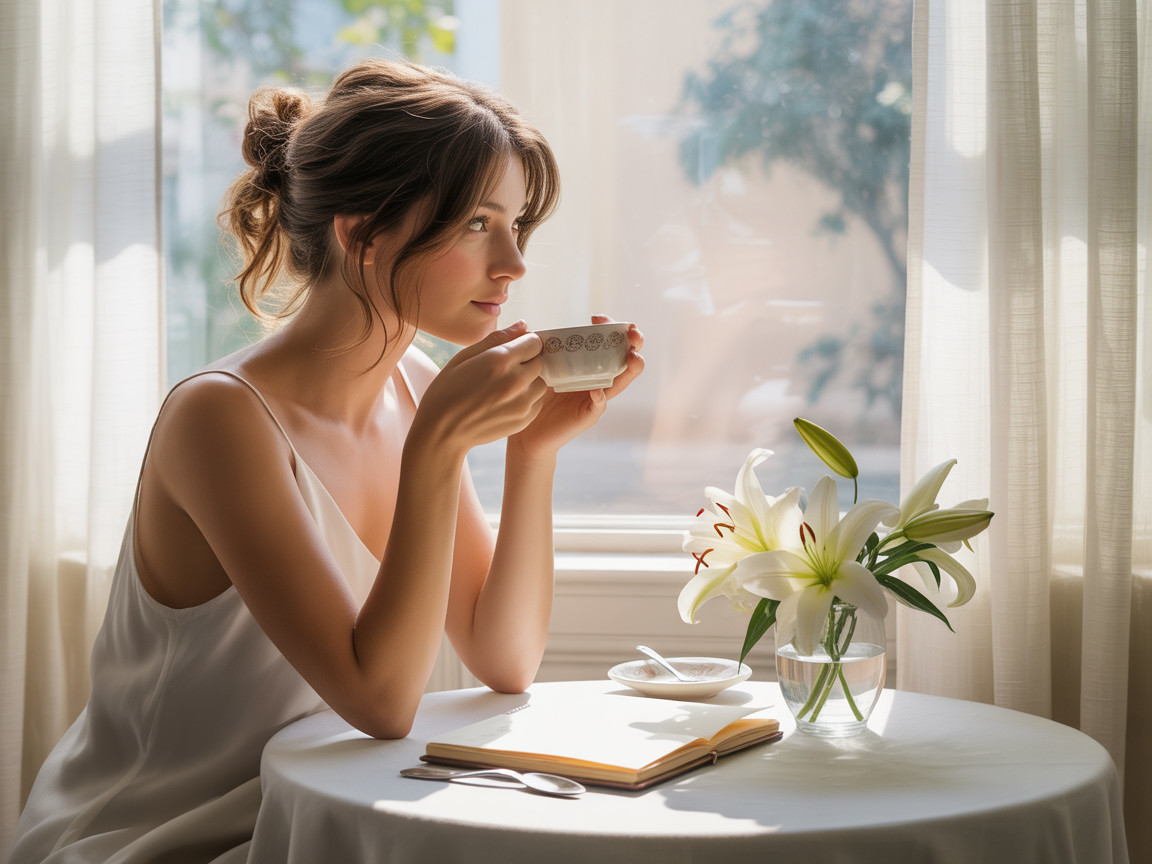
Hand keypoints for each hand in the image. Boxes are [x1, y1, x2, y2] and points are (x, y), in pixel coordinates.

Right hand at [412, 321, 547, 456]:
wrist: (442, 431)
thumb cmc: (447, 391)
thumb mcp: (464, 357)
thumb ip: (497, 339)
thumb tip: (523, 325)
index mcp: (500, 360)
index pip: (534, 342)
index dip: (524, 343)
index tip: (513, 349)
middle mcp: (516, 380)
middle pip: (540, 361)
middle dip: (527, 361)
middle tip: (505, 370)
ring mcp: (522, 402)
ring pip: (541, 382)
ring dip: (529, 381)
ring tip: (505, 386)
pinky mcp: (524, 419)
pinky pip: (537, 401)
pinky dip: (527, 399)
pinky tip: (505, 401)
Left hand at [511, 315, 644, 458]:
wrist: (526, 431)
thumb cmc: (533, 395)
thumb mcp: (536, 366)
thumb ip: (537, 348)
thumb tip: (527, 326)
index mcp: (588, 364)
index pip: (608, 341)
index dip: (609, 326)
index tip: (596, 317)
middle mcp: (597, 379)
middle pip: (625, 358)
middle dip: (634, 342)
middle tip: (631, 332)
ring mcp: (595, 397)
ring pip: (622, 381)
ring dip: (631, 368)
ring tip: (632, 356)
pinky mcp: (588, 415)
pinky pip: (599, 405)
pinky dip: (600, 397)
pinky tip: (597, 389)